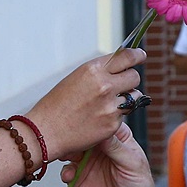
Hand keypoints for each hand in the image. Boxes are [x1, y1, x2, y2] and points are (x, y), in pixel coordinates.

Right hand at [26, 48, 145, 158]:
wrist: (45, 132)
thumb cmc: (56, 106)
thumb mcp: (76, 79)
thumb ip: (99, 72)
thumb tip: (118, 67)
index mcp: (93, 70)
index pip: (126, 56)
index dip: (136, 55)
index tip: (140, 55)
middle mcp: (104, 85)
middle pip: (134, 76)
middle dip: (130, 80)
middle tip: (122, 85)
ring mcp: (110, 106)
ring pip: (134, 96)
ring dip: (127, 98)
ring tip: (108, 104)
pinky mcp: (112, 124)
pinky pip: (124, 115)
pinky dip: (116, 116)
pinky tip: (99, 118)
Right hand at [62, 123, 160, 186]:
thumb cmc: (139, 186)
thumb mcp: (133, 164)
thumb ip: (117, 148)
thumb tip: (102, 131)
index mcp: (116, 138)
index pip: (102, 122)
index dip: (93, 119)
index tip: (85, 120)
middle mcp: (100, 147)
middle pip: (82, 134)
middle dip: (75, 135)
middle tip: (71, 138)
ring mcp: (87, 162)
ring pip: (71, 150)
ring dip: (67, 151)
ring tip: (68, 155)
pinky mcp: (78, 178)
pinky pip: (66, 170)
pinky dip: (65, 171)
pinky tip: (70, 176)